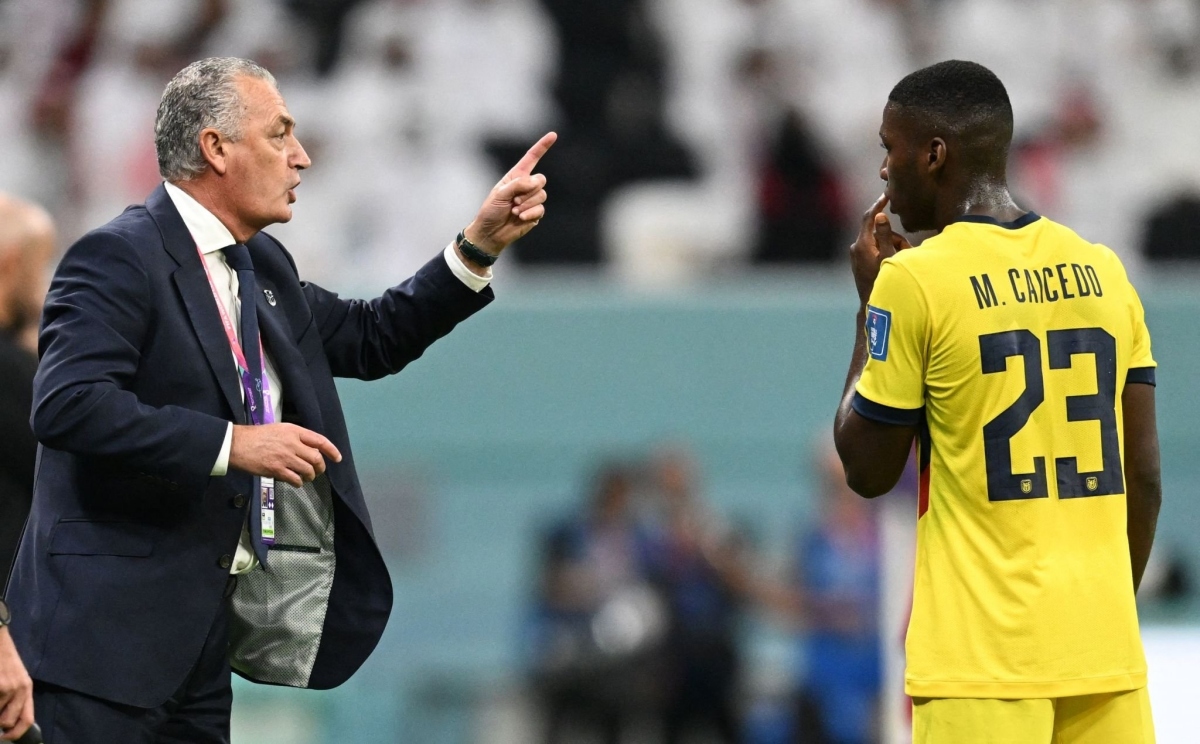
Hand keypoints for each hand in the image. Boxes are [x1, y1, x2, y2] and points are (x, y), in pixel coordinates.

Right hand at [0, 629, 32, 741]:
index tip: (5, 738)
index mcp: (27, 689)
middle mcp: (21, 689)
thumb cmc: (2, 659)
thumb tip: (5, 723)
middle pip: (7, 722)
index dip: (15, 734)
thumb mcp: (15, 677)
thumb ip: (14, 699)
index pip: (27, 720)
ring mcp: (7, 687)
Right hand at [229, 423, 341, 487]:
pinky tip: (296, 482)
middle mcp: (293, 443)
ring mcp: (285, 457)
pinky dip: (298, 482)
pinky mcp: (277, 470)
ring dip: (310, 476)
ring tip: (306, 477)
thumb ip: (295, 437)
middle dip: (320, 467)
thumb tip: (309, 449)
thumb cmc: (257, 436)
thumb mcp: (280, 429)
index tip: (338, 458)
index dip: (332, 450)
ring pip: (308, 470)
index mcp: (294, 431)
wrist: (237, 444)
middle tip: (317, 471)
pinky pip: (296, 480)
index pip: (320, 440)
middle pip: (316, 458)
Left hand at [461, 132, 556, 261]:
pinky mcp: (535, 213)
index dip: (542, 146)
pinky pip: (541, 209)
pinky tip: (520, 218)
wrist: (491, 233)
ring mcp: (532, 200)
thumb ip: (518, 184)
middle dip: (529, 190)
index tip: (553, 135)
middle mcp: (526, 186)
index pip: (532, 158)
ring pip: (542, 195)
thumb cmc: (491, 211)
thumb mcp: (500, 194)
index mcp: (516, 176)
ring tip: (514, 211)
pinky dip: (530, 213)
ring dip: (527, 204)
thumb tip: (536, 182)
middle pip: (541, 179)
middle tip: (514, 200)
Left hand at [850, 194, 910, 305]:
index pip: (869, 217)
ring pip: (878, 241)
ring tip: (900, 260)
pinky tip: (891, 263)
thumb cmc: (884, 281)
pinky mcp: (858, 260)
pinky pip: (874, 249)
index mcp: (862, 243)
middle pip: (878, 231)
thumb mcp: (889, 256)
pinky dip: (884, 251)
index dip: (878, 204)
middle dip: (893, 237)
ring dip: (891, 246)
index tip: (887, 194)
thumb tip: (880, 215)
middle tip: (906, 249)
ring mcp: (856, 254)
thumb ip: (886, 235)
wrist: (872, 303)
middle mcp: (856, 246)